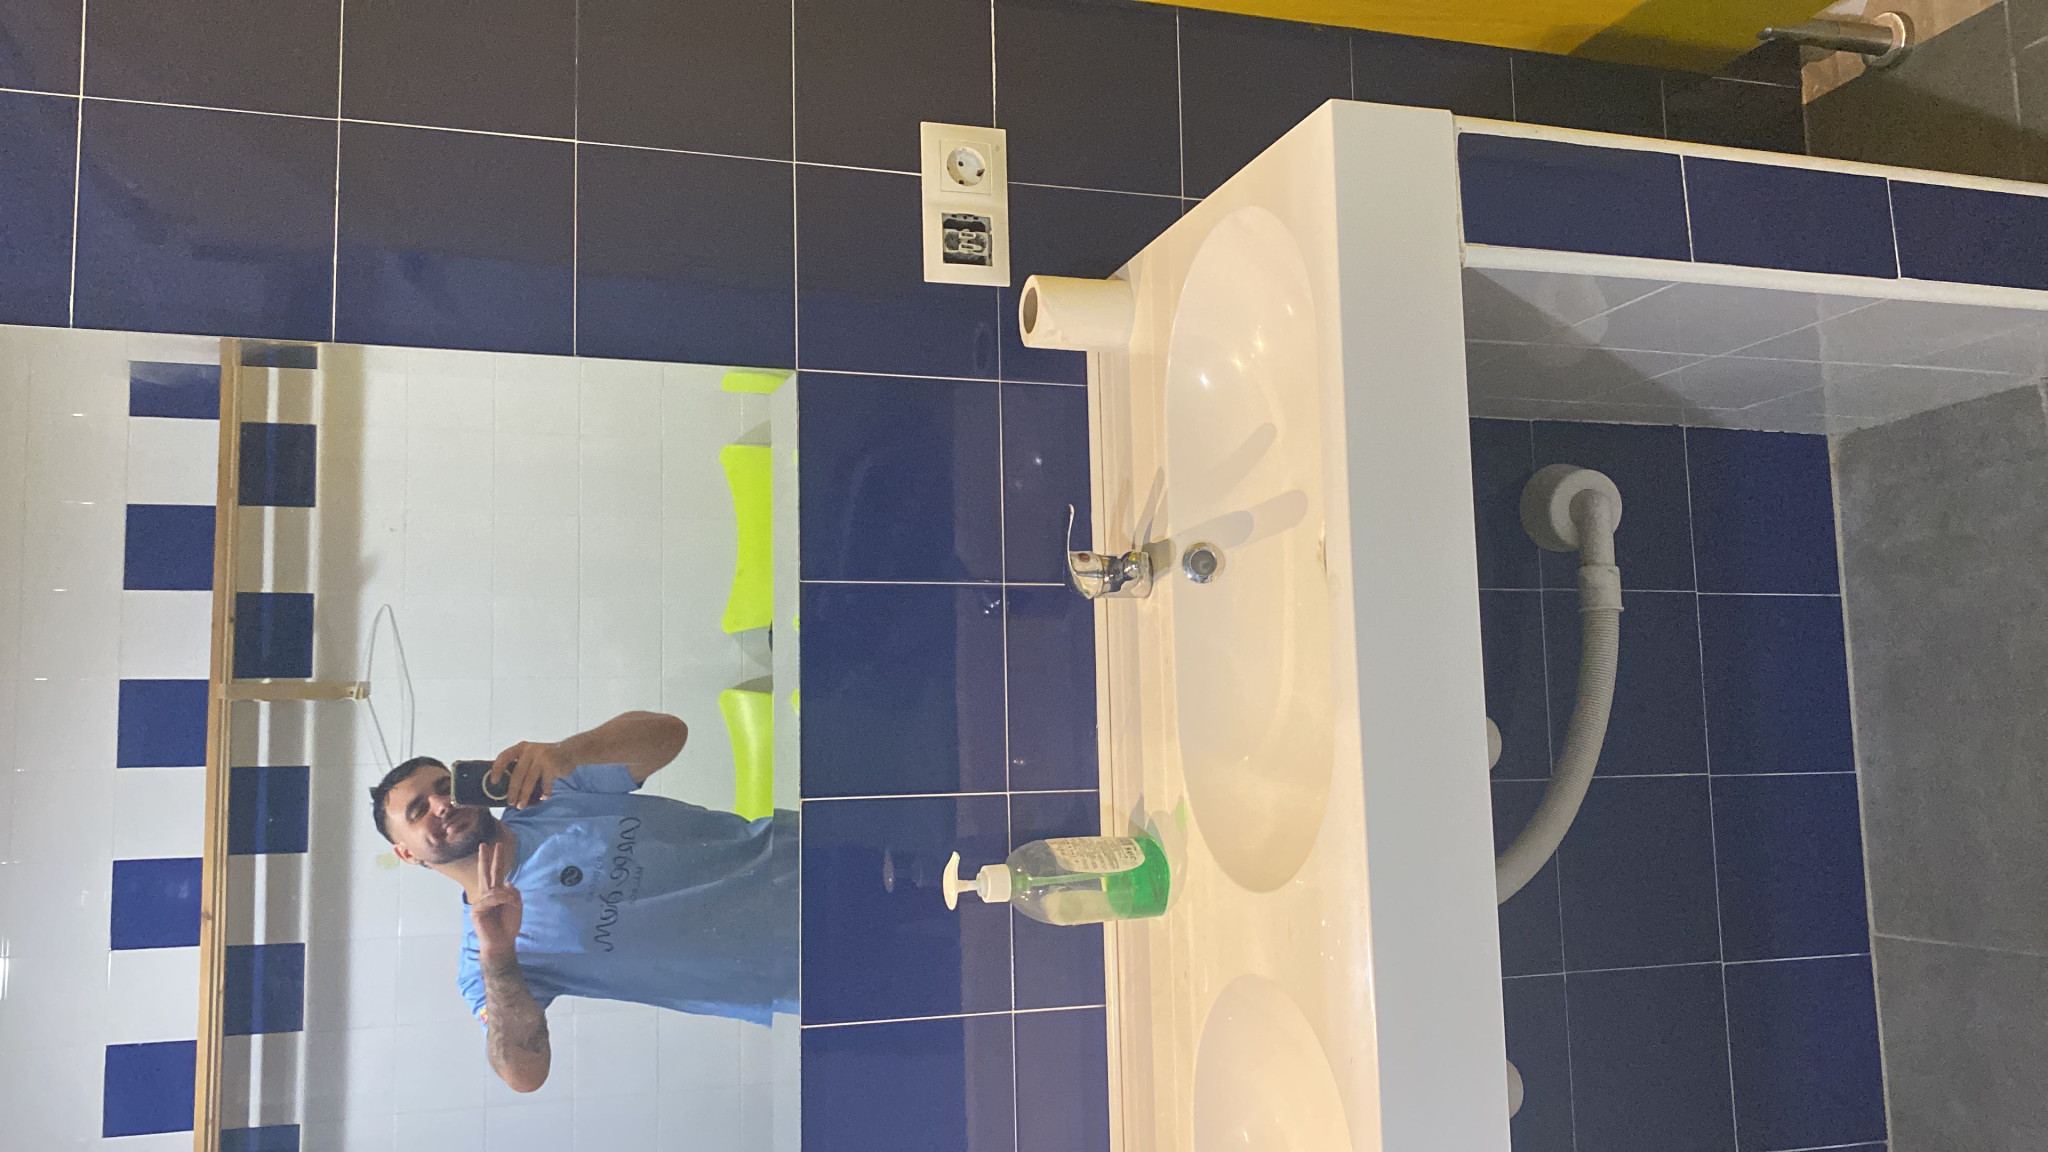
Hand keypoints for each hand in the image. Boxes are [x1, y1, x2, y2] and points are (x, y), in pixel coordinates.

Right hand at [472, 838, 522, 961]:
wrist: (503, 942)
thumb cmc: (508, 925)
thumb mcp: (516, 905)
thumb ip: (513, 892)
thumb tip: (506, 883)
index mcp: (497, 892)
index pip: (496, 872)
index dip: (497, 859)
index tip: (498, 846)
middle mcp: (487, 895)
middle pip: (485, 873)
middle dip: (486, 858)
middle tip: (485, 844)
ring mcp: (480, 902)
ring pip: (492, 889)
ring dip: (504, 895)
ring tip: (511, 902)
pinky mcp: (476, 910)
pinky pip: (489, 899)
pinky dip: (499, 899)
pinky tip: (506, 902)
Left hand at [492, 740, 572, 808]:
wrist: (570, 751)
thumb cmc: (547, 757)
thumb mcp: (531, 755)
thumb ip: (520, 765)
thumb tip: (506, 786)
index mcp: (521, 747)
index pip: (504, 756)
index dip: (497, 769)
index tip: (493, 781)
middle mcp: (530, 751)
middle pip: (517, 773)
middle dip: (513, 790)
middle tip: (510, 802)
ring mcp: (541, 757)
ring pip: (529, 780)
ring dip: (525, 795)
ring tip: (521, 805)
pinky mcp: (552, 765)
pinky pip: (545, 783)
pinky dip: (544, 792)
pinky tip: (544, 797)